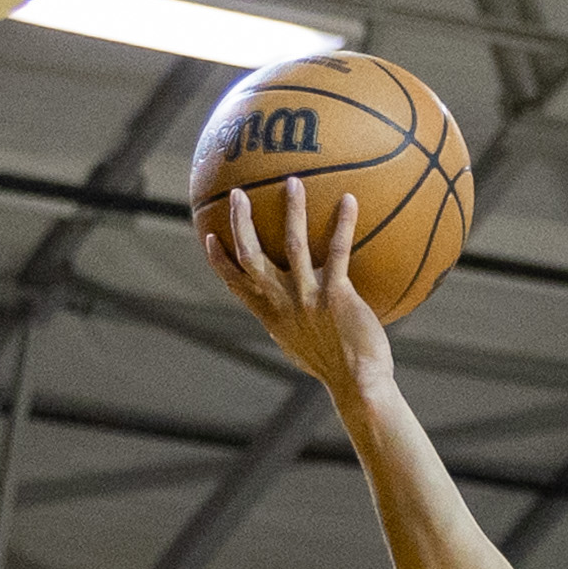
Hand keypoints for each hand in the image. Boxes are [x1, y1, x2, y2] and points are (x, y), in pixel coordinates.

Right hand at [200, 181, 396, 402]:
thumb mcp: (302, 347)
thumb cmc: (335, 368)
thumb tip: (294, 311)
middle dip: (241, 223)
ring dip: (292, 211)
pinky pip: (338, 251)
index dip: (219, 261)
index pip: (236, 285)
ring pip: (293, 244)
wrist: (358, 386)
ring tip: (293, 182)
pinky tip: (349, 200)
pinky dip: (342, 223)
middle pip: (251, 256)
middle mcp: (284, 304)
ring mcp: (308, 298)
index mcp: (272, 316)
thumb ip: (293, 323)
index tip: (209, 237)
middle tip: (238, 193)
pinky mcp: (336, 295)